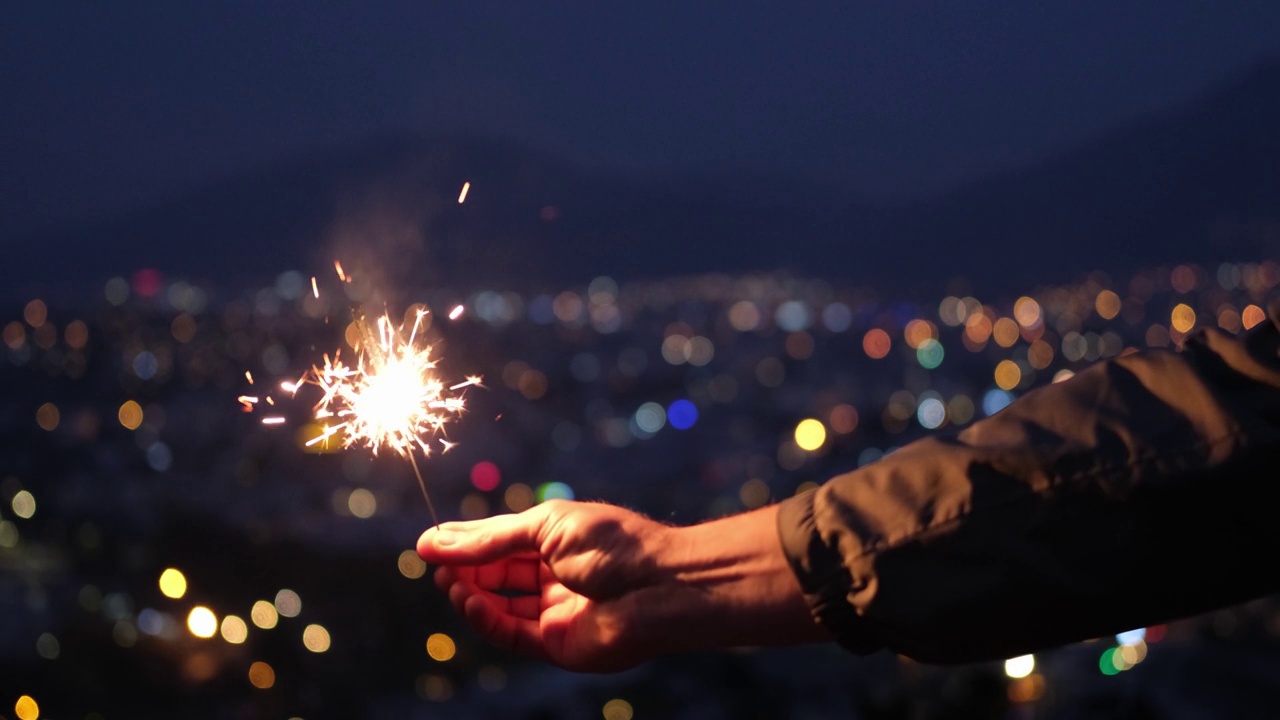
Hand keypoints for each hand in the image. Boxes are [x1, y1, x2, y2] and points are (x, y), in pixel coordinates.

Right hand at [417, 500, 826, 672]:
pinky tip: (469, 599)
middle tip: (433, 561)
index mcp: (557, 541)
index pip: (501, 543)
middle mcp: (555, 576)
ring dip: (469, 593)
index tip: (428, 541)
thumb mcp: (545, 526)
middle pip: (496, 574)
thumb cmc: (614, 544)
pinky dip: (485, 617)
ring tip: (448, 580)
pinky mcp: (556, 643)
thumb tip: (437, 540)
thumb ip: (491, 538)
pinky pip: (510, 633)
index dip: (465, 543)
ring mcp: (555, 611)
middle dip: (463, 567)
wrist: (659, 585)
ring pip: (498, 607)